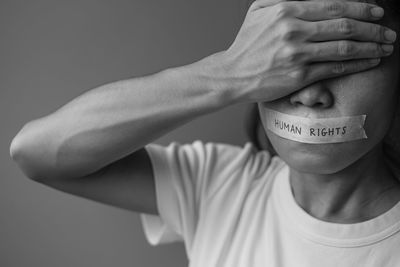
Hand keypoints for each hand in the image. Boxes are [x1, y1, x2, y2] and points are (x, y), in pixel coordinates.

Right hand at [220, 0, 396, 103]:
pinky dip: (357, 64)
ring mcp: (297, 54)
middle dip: (373, 28)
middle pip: (344, 25)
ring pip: (344, 47)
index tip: (377, 12)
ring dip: (371, 46)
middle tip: (388, 32)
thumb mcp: (258, 10)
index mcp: (286, 11)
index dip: (361, 8)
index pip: (334, 5)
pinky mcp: (299, 76)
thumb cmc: (247, 44)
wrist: (232, 74)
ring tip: (386, 47)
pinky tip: (370, 61)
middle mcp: (294, 30)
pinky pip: (335, 68)